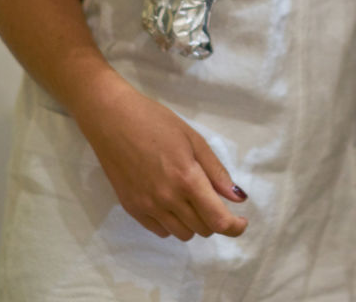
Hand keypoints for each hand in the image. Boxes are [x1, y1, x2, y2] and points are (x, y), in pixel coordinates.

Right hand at [76, 81, 248, 240]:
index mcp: (187, 179)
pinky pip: (160, 231)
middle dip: (214, 218)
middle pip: (202, 229)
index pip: (217, 220)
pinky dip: (172, 223)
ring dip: (193, 222)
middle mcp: (168, 199)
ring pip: (182, 234)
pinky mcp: (132, 209)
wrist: (113, 120)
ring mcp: (148, 207)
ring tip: (190, 198)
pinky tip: (170, 202)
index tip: (242, 222)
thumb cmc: (157, 122)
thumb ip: (216, 171)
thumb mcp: (193, 139)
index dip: (234, 227)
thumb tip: (238, 197)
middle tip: (212, 198)